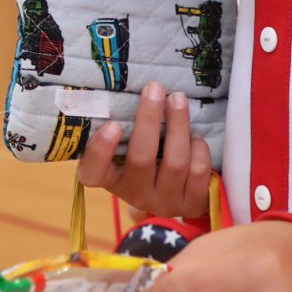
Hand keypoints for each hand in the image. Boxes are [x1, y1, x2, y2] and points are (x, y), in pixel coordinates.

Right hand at [76, 83, 210, 218]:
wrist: (178, 195)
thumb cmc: (148, 160)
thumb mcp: (128, 150)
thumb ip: (126, 129)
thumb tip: (137, 89)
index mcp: (112, 180)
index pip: (94, 174)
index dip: (100, 151)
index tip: (112, 124)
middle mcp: (136, 194)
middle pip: (142, 159)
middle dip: (149, 119)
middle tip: (155, 88)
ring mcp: (166, 201)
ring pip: (176, 162)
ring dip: (179, 125)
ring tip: (178, 99)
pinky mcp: (193, 203)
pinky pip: (198, 170)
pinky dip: (198, 147)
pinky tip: (194, 137)